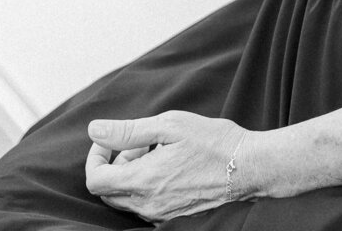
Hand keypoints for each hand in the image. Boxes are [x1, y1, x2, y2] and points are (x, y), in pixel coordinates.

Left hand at [86, 112, 252, 217]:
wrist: (246, 167)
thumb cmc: (211, 142)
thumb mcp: (168, 125)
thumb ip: (128, 131)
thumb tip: (95, 130)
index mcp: (143, 181)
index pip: (96, 180)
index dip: (95, 157)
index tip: (109, 140)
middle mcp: (148, 205)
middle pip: (109, 191)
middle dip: (114, 164)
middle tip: (138, 142)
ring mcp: (160, 214)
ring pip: (127, 198)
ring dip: (131, 173)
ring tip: (156, 149)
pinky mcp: (172, 216)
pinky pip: (145, 204)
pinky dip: (146, 184)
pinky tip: (167, 164)